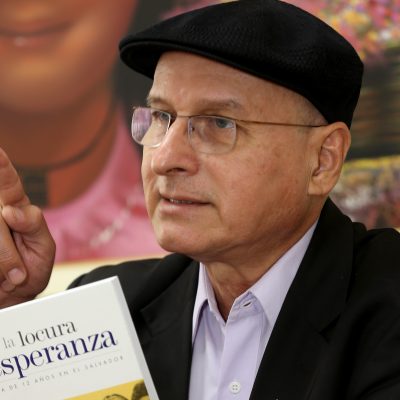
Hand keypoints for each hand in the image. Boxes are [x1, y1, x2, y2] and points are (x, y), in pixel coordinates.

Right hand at [0, 148, 54, 307]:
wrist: (15, 296)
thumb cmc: (31, 267)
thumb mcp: (44, 247)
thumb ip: (33, 225)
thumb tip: (10, 209)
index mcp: (16, 208)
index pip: (8, 183)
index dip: (2, 167)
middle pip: (2, 218)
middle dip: (7, 252)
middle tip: (17, 272)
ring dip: (3, 263)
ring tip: (10, 274)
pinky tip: (1, 275)